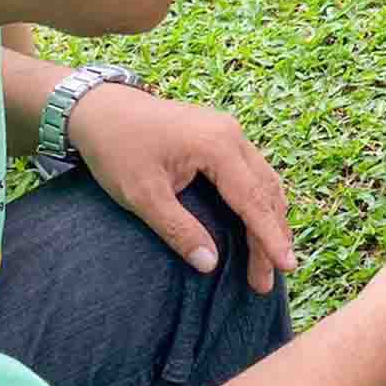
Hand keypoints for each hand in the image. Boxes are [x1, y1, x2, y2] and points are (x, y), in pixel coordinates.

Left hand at [69, 83, 296, 292]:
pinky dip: (260, 201)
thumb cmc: (116, 148)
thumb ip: (178, 230)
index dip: (271, 237)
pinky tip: (257, 222)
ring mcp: (230, 132)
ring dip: (270, 219)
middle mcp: (232, 135)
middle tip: (267, 279)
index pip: (253, 200)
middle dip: (272, 236)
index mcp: (217, 146)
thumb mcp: (142, 195)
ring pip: (265, 181)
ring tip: (269, 257)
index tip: (286, 266)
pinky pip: (253, 171)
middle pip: (266, 192)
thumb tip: (210, 264)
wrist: (100, 107)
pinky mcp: (222, 135)